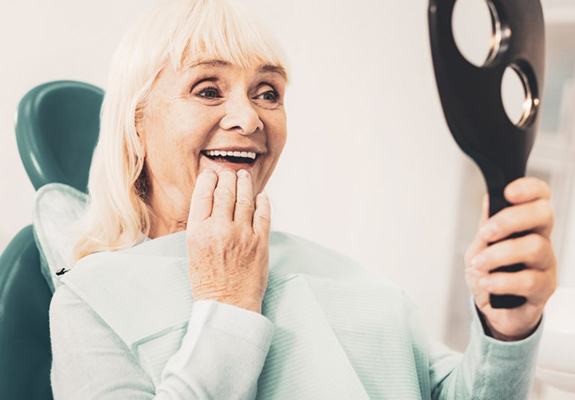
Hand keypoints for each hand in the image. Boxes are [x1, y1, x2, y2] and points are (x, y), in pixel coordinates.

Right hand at [186, 168, 270, 313]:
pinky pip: (263, 214)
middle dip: (228, 177)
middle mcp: (219, 230)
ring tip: (244, 176)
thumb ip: (201, 226)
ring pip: (245, 198)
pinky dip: (262, 201)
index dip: (209, 179)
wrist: (227, 306)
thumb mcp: (193, 251)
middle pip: (225, 192)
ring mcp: (242, 235)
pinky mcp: (260, 242)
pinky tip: (261, 196)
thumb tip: (212, 201)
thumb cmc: (208, 282)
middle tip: (230, 172)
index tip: (212, 173)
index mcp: (198, 232)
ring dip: (245, 183)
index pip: (203, 194)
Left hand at [464, 177, 556, 340]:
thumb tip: (489, 198)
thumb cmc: (491, 274)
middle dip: (510, 220)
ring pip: (534, 248)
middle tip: (486, 234)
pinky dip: (501, 281)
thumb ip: (487, 224)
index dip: (529, 189)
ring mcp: (545, 266)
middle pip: (543, 215)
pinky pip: (528, 281)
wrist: (494, 310)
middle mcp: (541, 241)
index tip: (508, 192)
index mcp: (527, 226)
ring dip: (499, 255)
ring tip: (479, 265)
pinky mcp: (543, 291)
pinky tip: (487, 283)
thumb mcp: (481, 246)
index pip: (540, 198)